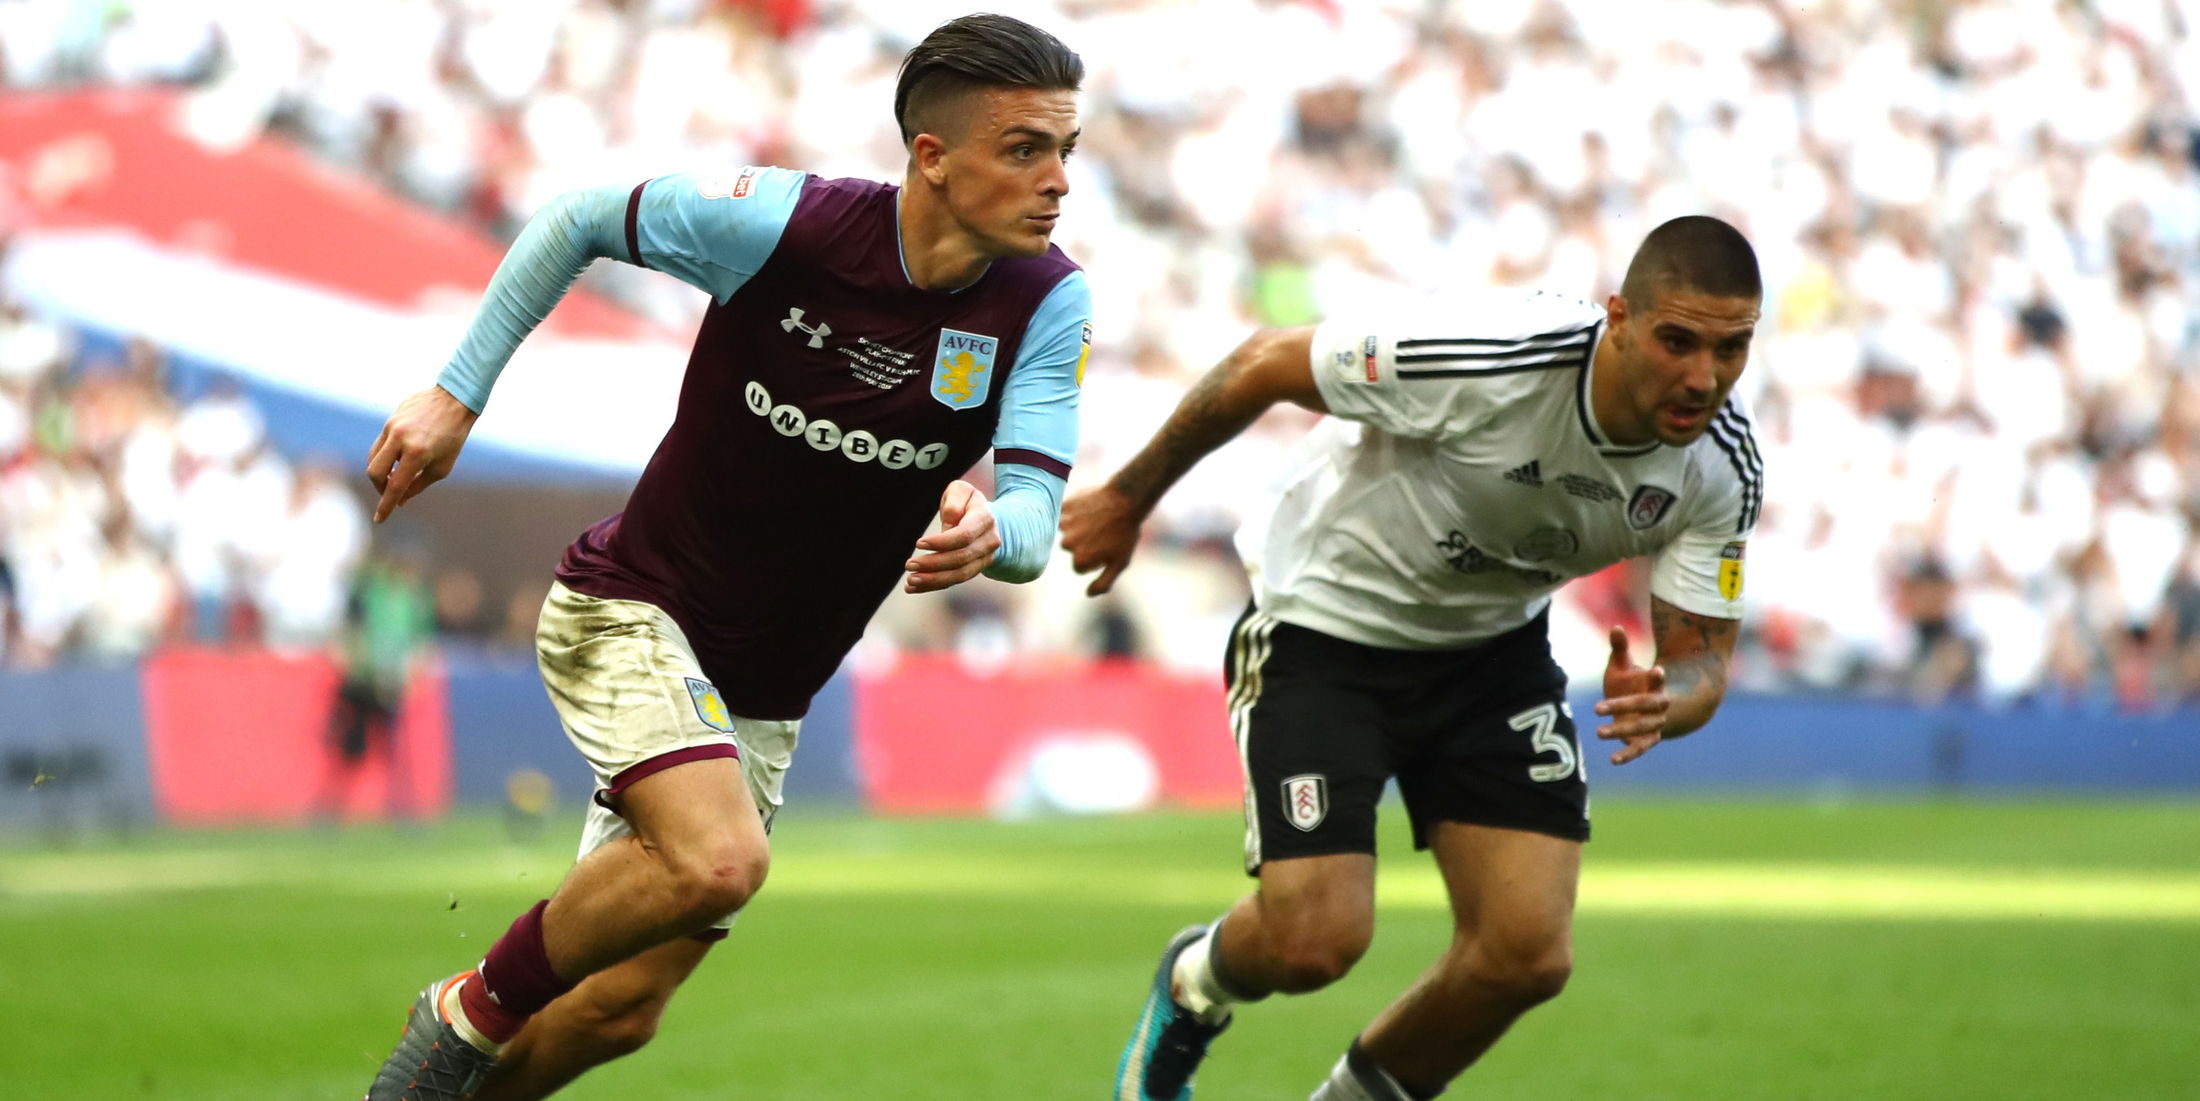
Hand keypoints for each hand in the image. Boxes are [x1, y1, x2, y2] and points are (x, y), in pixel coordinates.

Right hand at [365, 386, 477, 522]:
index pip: (395, 486)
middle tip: (390, 494)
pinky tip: (396, 460)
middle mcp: (400, 438)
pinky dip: (383, 457)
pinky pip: (379, 444)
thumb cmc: (453, 436)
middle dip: (379, 488)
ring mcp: (392, 426)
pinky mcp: (389, 419)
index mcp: (417, 453)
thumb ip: (418, 485)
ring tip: (394, 477)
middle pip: (374, 472)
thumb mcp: (442, 466)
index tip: (380, 520)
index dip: (386, 505)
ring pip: (372, 458)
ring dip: (380, 473)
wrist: (454, 399)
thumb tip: (401, 501)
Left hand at [905, 480, 999, 592]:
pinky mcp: (974, 569)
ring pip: (960, 575)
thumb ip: (954, 502)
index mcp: (985, 519)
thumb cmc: (966, 502)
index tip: (919, 543)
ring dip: (933, 580)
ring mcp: (984, 559)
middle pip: (961, 558)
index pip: (964, 536)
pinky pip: (954, 581)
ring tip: (910, 581)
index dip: (942, 542)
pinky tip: (914, 588)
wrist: (987, 519)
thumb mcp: (960, 491)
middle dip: (934, 564)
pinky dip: (934, 585)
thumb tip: (949, 525)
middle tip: (909, 564)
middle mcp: (989, 542)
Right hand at [1059, 482, 1142, 595]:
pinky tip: (1089, 508)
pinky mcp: (1065, 507)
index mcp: (1080, 560)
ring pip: (1066, 531)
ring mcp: (1065, 524)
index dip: (1094, 559)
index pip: (1080, 567)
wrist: (1127, 500)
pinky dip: (1073, 511)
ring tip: (1096, 519)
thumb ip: (1103, 583)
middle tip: (1102, 531)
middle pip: (1071, 549)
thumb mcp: (1120, 563)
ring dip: (1077, 527)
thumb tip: (1088, 594)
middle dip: (1083, 543)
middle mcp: (1068, 544)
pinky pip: (1064, 512)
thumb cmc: (1126, 533)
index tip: (1106, 547)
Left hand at [1594, 626, 1668, 764]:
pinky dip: (1628, 754)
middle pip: (1645, 705)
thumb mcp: (1624, 666)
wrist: (1650, 709)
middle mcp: (1658, 705)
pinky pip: (1640, 748)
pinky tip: (1613, 760)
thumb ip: (1620, 649)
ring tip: (1599, 732)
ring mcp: (1654, 724)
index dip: (1657, 677)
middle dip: (1624, 706)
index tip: (1657, 670)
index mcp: (1654, 685)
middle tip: (1597, 707)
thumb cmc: (1632, 683)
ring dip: (1621, 730)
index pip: (1657, 680)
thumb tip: (1615, 626)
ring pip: (1642, 728)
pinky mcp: (1648, 740)